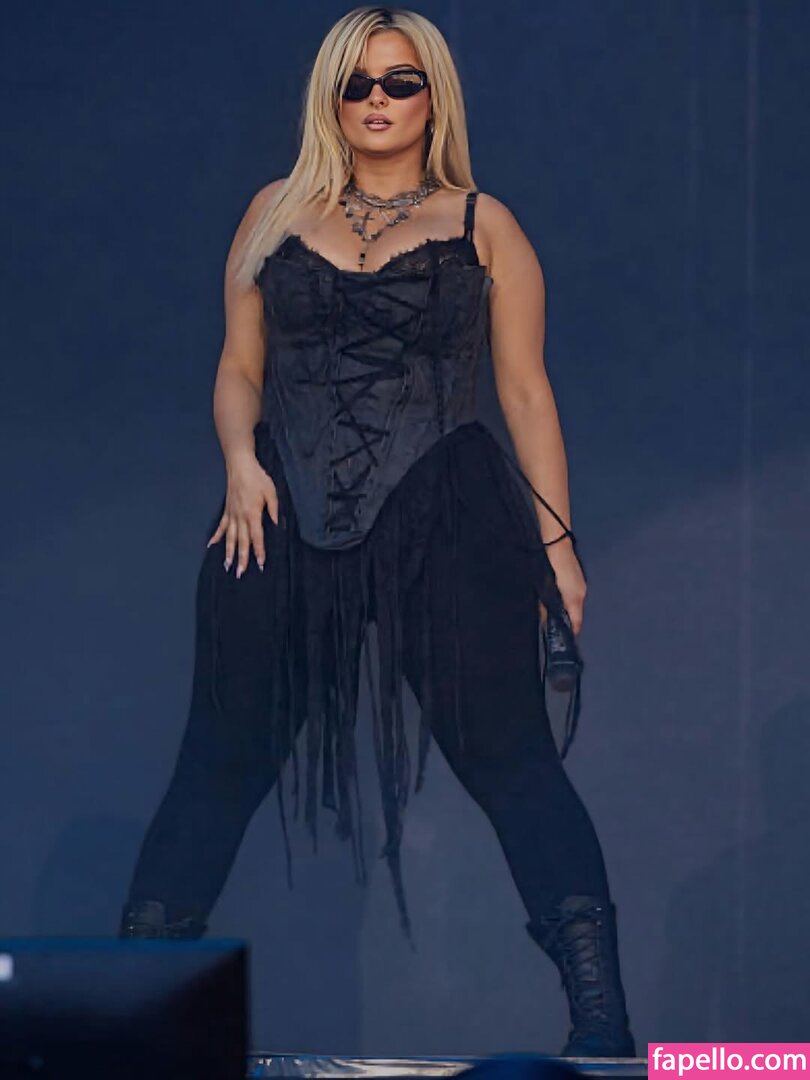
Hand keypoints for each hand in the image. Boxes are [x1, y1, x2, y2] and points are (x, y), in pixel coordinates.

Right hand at [207, 452, 278, 577]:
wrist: (240, 465)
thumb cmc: (258, 478)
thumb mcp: (271, 492)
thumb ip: (273, 509)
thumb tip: (276, 525)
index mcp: (252, 514)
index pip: (256, 537)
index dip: (259, 551)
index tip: (260, 564)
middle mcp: (240, 517)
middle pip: (241, 542)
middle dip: (241, 558)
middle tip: (240, 573)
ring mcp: (231, 514)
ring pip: (229, 537)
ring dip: (228, 552)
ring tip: (227, 566)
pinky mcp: (227, 510)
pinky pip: (221, 526)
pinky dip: (216, 536)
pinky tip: (211, 545)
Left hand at [541, 539, 586, 634]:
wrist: (556, 545)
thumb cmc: (550, 567)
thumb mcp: (545, 589)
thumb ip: (546, 607)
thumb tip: (545, 620)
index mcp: (575, 598)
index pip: (576, 622)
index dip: (572, 633)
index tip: (564, 641)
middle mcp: (581, 593)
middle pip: (577, 614)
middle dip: (569, 623)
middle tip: (557, 631)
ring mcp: (581, 585)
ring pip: (575, 605)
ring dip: (568, 611)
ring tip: (556, 618)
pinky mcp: (578, 578)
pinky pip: (574, 596)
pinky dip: (568, 601)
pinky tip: (558, 601)